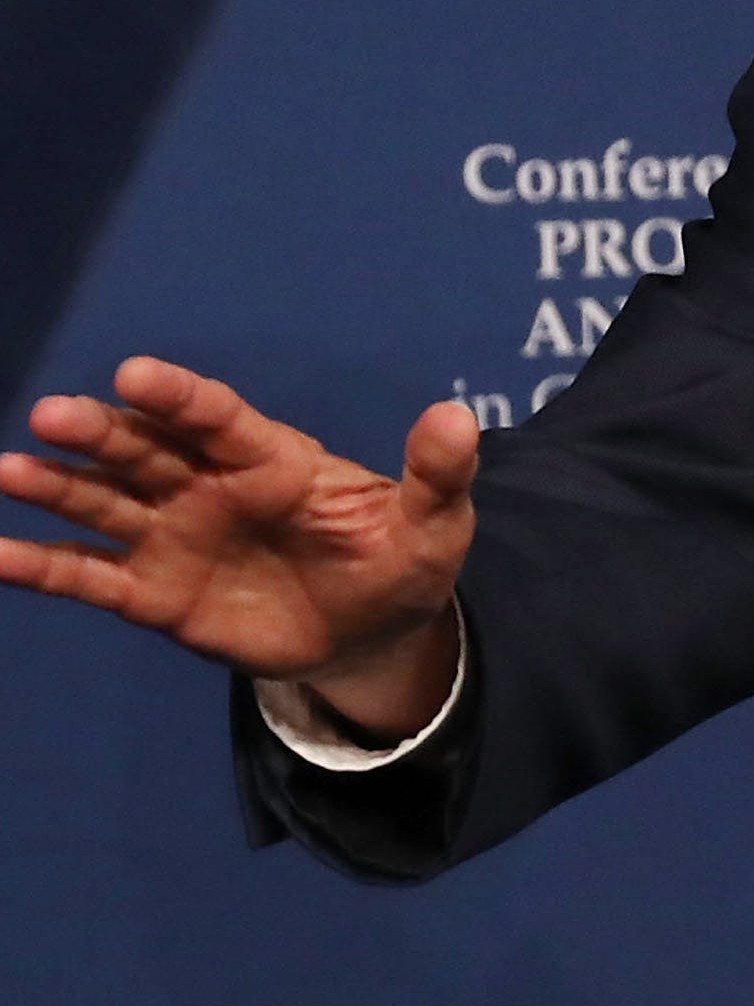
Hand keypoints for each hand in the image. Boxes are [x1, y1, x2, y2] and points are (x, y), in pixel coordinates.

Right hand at [0, 356, 476, 735]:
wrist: (374, 630)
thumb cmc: (402, 558)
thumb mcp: (436, 521)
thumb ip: (437, 472)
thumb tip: (457, 417)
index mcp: (275, 460)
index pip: (219, 417)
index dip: (178, 397)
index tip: (131, 374)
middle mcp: (212, 487)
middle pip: (149, 451)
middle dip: (102, 433)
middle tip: (51, 413)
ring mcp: (178, 537)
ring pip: (108, 504)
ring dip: (58, 487)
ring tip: (6, 469)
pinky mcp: (156, 595)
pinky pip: (92, 577)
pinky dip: (43, 567)